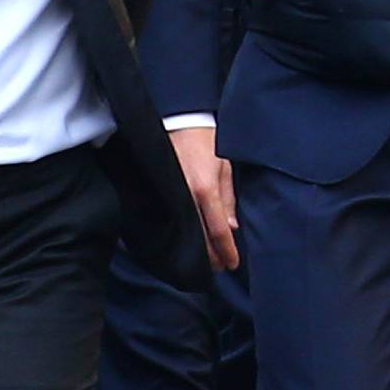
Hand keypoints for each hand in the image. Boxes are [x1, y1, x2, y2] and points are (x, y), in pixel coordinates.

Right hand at [170, 124, 239, 271]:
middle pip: (198, 239)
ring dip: (193, 250)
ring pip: (181, 234)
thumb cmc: (206, 141)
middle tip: (219, 268)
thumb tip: (231, 228)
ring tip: (203, 261)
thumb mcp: (225, 167)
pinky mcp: (158, 194)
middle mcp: (185, 197)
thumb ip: (227, 198)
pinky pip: (167, 222)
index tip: (232, 264)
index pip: (219, 231)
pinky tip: (181, 244)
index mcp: (205, 190)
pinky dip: (175, 236)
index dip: (227, 251)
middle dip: (210, 257)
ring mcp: (169, 196)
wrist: (179, 120)